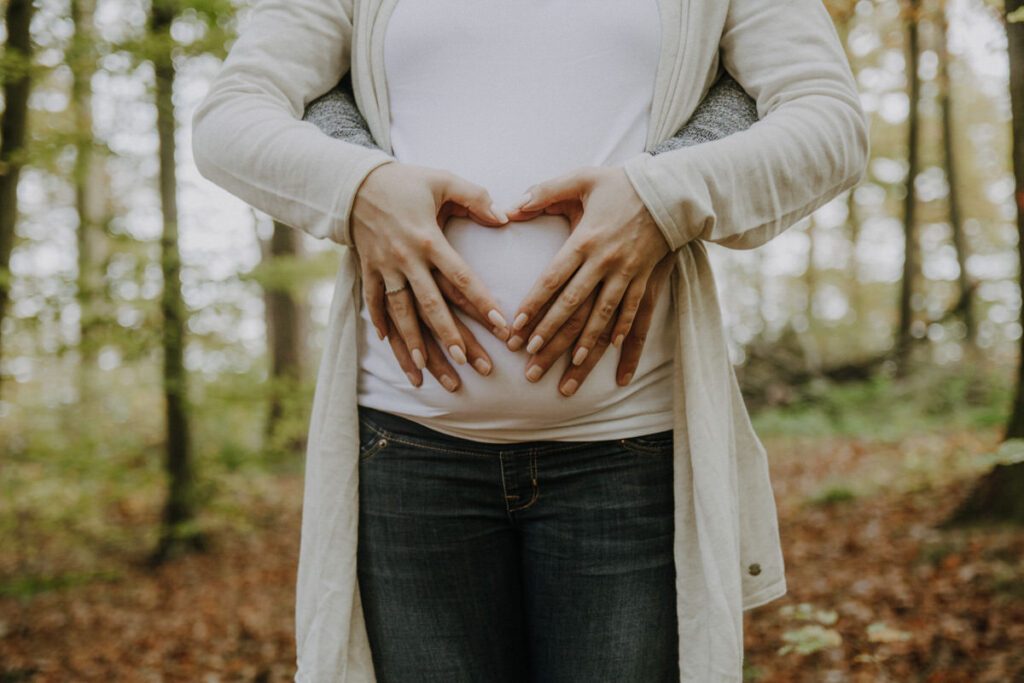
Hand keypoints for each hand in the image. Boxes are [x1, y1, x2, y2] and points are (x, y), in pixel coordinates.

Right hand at [353, 161, 511, 371]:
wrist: (352, 181)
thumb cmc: (404, 181)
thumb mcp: (442, 180)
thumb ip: (475, 197)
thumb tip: (504, 217)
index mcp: (428, 239)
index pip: (460, 277)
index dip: (481, 301)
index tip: (500, 325)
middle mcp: (406, 259)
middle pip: (431, 305)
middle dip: (449, 336)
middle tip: (466, 362)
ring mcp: (383, 268)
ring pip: (401, 313)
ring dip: (412, 343)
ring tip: (423, 370)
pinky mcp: (367, 270)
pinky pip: (373, 302)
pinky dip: (380, 322)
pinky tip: (388, 343)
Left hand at [505, 166, 669, 365]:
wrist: (671, 189)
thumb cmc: (622, 184)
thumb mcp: (582, 178)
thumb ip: (544, 191)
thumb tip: (511, 207)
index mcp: (584, 240)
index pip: (552, 280)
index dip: (533, 306)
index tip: (517, 327)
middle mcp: (605, 261)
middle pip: (573, 305)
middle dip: (551, 334)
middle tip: (531, 357)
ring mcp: (628, 273)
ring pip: (603, 316)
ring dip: (586, 343)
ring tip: (570, 367)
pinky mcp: (646, 278)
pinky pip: (635, 311)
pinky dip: (624, 332)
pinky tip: (613, 351)